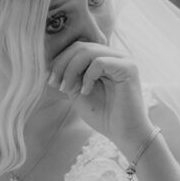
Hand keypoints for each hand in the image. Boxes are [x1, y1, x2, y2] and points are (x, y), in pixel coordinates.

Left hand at [48, 40, 151, 154]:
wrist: (124, 134)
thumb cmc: (103, 116)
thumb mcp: (78, 92)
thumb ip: (69, 76)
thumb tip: (52, 64)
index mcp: (103, 59)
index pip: (77, 48)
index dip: (60, 61)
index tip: (50, 80)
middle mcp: (114, 55)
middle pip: (81, 46)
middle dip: (62, 64)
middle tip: (54, 83)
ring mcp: (123, 60)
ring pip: (88, 52)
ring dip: (71, 70)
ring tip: (67, 89)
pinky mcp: (129, 68)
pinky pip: (100, 62)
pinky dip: (87, 76)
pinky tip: (85, 91)